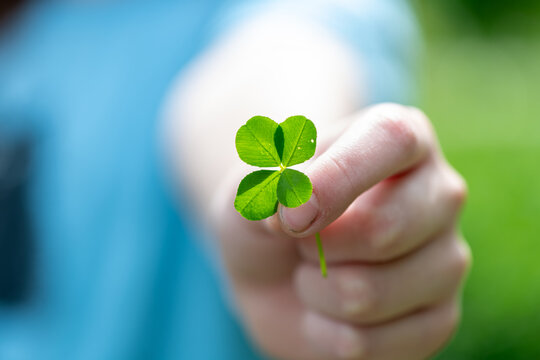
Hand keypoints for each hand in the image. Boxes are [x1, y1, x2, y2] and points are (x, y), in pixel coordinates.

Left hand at [213, 103, 470, 359]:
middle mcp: (438, 194)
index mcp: (399, 139)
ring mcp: (447, 260)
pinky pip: (369, 344)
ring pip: (367, 295)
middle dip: (314, 246)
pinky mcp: (440, 319)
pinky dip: (325, 333)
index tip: (291, 213)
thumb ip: (266, 187)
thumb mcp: (249, 189)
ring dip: (315, 291)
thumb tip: (293, 212)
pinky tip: (331, 309)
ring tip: (316, 271)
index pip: (392, 139)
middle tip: (303, 238)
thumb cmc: (270, 216)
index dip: (335, 179)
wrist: (276, 271)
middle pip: (382, 230)